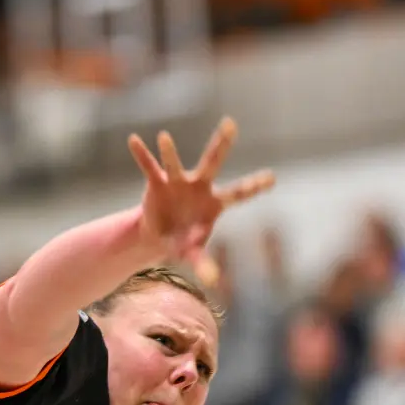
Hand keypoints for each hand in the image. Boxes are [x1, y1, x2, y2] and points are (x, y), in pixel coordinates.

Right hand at [127, 118, 273, 265]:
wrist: (159, 235)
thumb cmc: (185, 240)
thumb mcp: (192, 252)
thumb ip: (202, 263)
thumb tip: (213, 280)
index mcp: (214, 202)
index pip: (238, 194)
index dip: (253, 186)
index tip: (272, 178)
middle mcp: (198, 185)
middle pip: (212, 162)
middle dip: (220, 144)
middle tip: (230, 124)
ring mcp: (177, 182)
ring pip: (175, 164)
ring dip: (169, 152)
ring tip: (164, 137)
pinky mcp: (157, 183)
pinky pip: (148, 167)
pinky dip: (141, 155)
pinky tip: (133, 140)